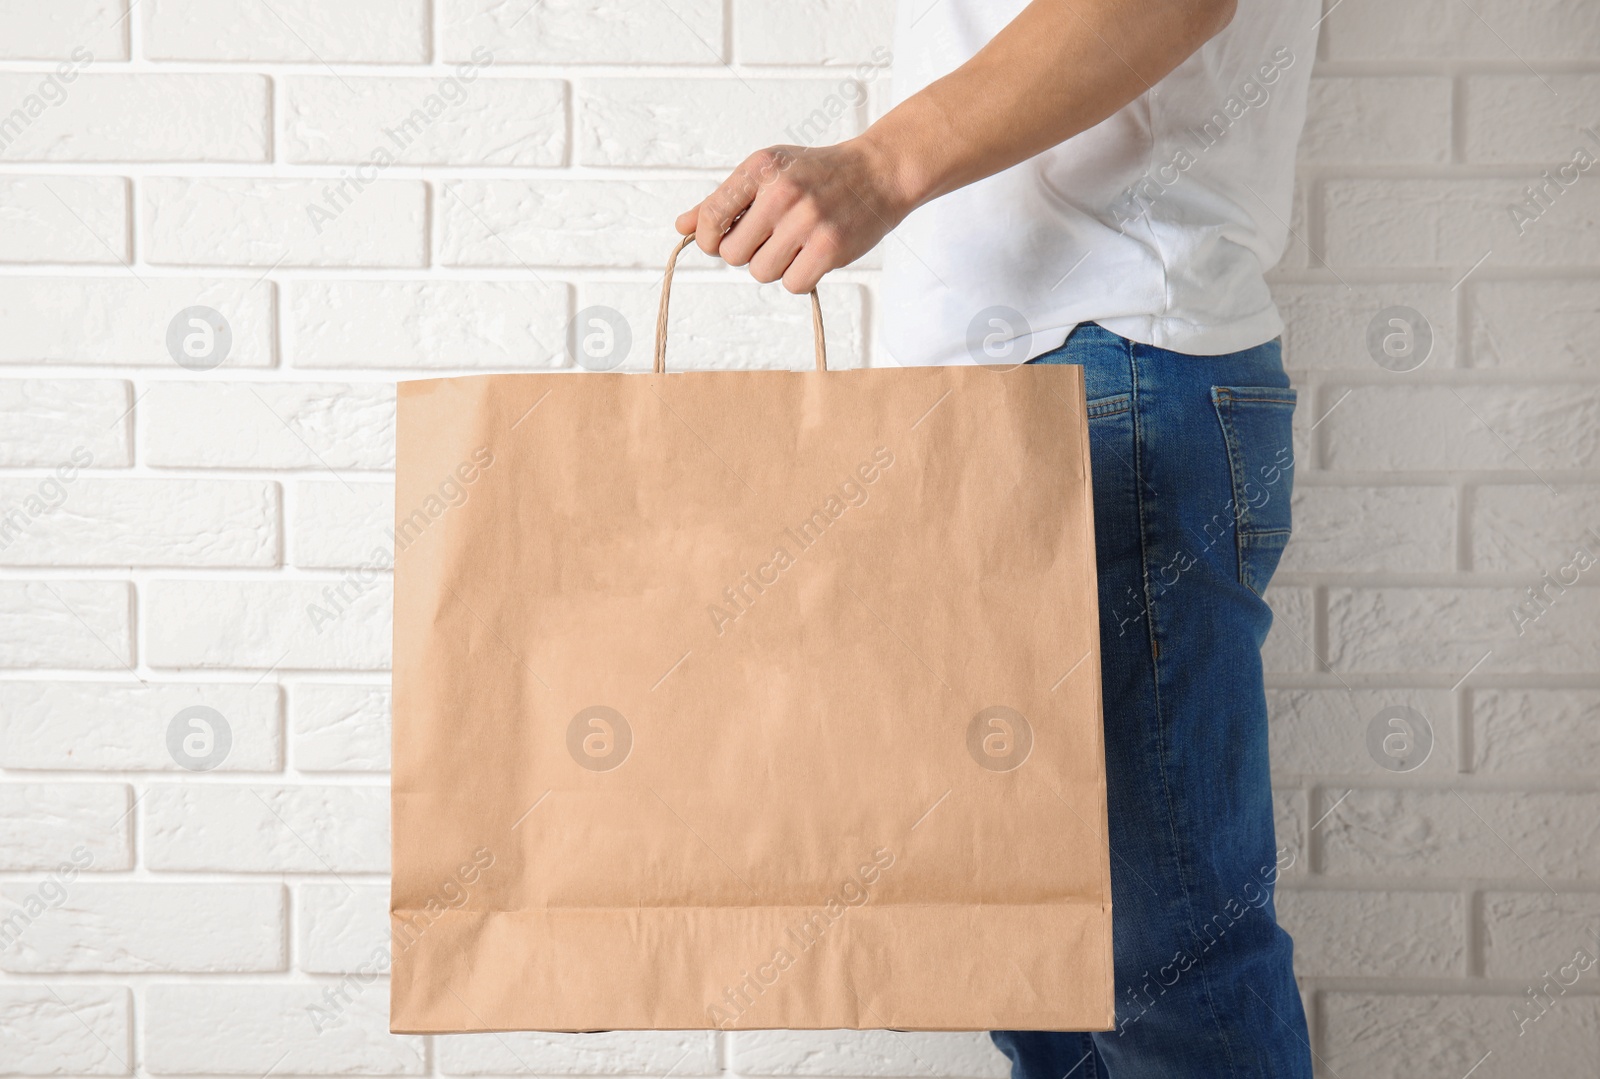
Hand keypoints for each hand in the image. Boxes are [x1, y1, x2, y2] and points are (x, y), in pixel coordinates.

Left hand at [674, 137, 913, 293]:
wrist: (878, 172)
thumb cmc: (817, 174)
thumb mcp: (768, 172)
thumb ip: (723, 200)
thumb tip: (682, 227)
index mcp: (760, 169)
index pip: (711, 218)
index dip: (709, 239)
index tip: (721, 240)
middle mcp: (781, 193)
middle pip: (732, 254)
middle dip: (746, 254)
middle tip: (770, 239)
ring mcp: (806, 221)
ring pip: (760, 272)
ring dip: (774, 266)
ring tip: (793, 245)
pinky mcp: (829, 248)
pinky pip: (792, 284)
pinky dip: (798, 277)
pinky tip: (811, 257)